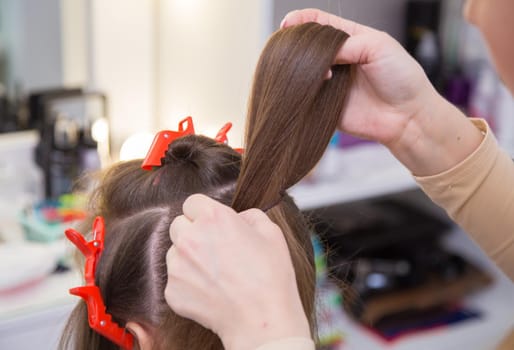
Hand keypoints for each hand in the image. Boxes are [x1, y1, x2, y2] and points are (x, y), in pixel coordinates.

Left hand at [165, 194, 310, 349]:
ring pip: (175, 252)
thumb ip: (250, 216)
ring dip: (189, 256)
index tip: (211, 222)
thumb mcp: (271, 233)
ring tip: (214, 272)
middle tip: (213, 247)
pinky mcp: (172, 291)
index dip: (203, 212)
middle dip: (193, 231)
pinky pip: (176, 279)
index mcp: (213, 218)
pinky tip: (210, 290)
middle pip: (178, 224)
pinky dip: (189, 283)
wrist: (262, 320)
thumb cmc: (270, 277)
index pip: (192, 202)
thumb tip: (240, 217)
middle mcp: (190, 238)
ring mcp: (178, 266)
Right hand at [281, 9, 483, 175]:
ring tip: (315, 74)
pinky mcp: (325, 105)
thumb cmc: (402, 78)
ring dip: (299, 71)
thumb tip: (316, 54)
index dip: (301, 20)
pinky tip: (310, 90)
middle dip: (297, 46)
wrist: (408, 117)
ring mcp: (329, 83)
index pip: (319, 23)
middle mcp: (337, 60)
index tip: (288, 24)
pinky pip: (306, 98)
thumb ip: (345, 44)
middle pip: (306, 47)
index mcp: (349, 39)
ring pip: (302, 73)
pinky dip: (302, 93)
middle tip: (297, 52)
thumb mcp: (378, 46)